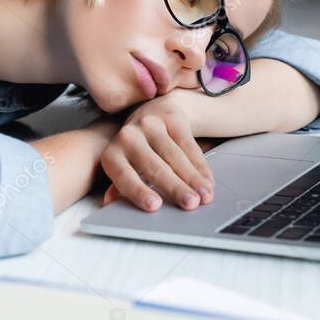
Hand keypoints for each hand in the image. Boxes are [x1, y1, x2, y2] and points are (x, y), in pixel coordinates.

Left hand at [99, 93, 214, 211]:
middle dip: (175, 188)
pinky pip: (189, 145)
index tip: (156, 206)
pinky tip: (207, 180)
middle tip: (191, 204)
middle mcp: (128, 137)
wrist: (155, 113)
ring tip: (205, 196)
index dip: (139, 192)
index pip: (124, 177)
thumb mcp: (127, 168)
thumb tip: (112, 205)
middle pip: (154, 167)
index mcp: (112, 155)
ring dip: (193, 179)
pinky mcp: (171, 118)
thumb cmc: (139, 151)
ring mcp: (150, 124)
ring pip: (175, 156)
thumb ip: (122, 189)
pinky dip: (200, 165)